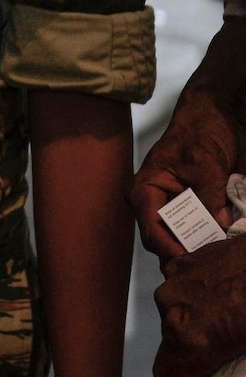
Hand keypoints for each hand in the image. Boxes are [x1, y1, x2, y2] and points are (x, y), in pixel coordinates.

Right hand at [131, 75, 240, 257]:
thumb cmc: (200, 131)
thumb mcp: (205, 163)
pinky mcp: (202, 208)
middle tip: (211, 262)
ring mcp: (181, 208)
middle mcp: (159, 204)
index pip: (152, 229)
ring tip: (222, 253)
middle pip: (168, 240)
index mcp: (146, 191)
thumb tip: (221, 227)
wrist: (220, 115)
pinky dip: (219, 235)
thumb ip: (210, 195)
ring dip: (206, 245)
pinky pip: (209, 229)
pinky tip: (230, 240)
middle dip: (189, 251)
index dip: (170, 248)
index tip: (192, 262)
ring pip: (189, 239)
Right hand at [154, 241, 245, 376]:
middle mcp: (173, 313)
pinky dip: (198, 299)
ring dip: (197, 327)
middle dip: (198, 360)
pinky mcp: (181, 263)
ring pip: (175, 320)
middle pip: (172, 351)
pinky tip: (225, 294)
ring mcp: (174, 285)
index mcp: (193, 340)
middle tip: (228, 357)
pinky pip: (180, 291)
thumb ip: (241, 365)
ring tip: (230, 320)